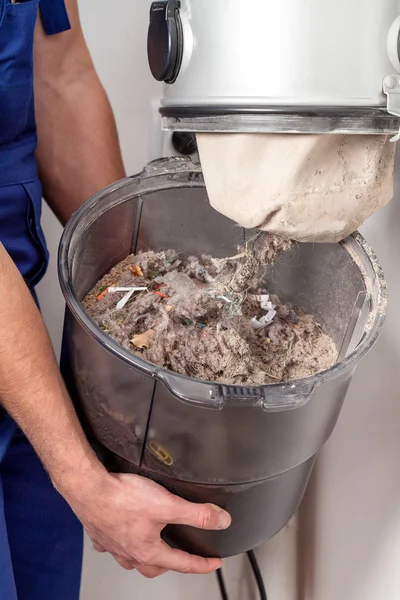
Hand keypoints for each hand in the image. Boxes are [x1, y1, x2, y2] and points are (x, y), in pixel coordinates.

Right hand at [66, 472, 230, 577]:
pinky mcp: (100, 533)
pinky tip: (124, 532)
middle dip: (172, 563)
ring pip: (133, 559)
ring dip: (147, 555)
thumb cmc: (122, 497)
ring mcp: (113, 545)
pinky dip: (122, 542)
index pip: (183, 564)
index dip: (203, 564)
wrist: (88, 488)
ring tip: (155, 545)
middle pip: (156, 566)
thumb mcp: (167, 504)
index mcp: (148, 551)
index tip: (215, 563)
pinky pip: (113, 545)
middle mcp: (130, 553)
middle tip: (184, 555)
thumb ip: (196, 514)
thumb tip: (221, 521)